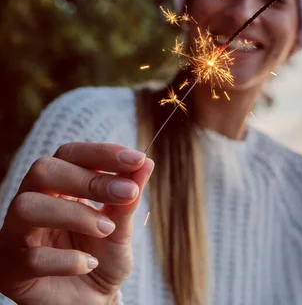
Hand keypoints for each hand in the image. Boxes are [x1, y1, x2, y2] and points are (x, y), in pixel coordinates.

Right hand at [0, 142, 153, 304]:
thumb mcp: (122, 228)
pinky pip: (31, 257)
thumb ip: (128, 198)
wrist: (92, 302)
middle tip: (127, 193)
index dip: (102, 152)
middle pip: (43, 170)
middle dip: (89, 179)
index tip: (138, 159)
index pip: (70, 154)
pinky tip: (88, 264)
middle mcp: (33, 203)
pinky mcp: (11, 270)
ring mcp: (17, 236)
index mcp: (58, 187)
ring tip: (107, 229)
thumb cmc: (103, 259)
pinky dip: (66, 260)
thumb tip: (147, 163)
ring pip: (27, 206)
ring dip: (75, 214)